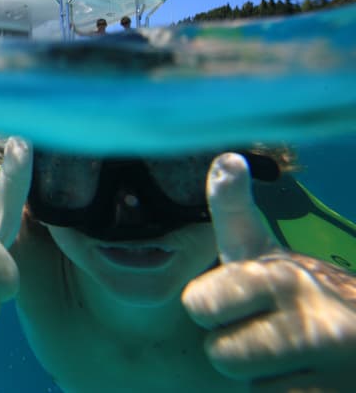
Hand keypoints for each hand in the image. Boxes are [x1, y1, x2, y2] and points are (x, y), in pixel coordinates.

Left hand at [183, 153, 355, 391]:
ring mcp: (332, 369)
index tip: (236, 296)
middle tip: (269, 331)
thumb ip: (235, 212)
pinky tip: (310, 379)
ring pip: (248, 389)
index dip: (210, 307)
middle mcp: (309, 320)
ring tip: (293, 356)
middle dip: (236, 349)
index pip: (198, 304)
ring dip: (263, 379)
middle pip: (220, 356)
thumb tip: (225, 159)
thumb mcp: (268, 251)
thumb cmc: (304, 291)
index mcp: (280, 275)